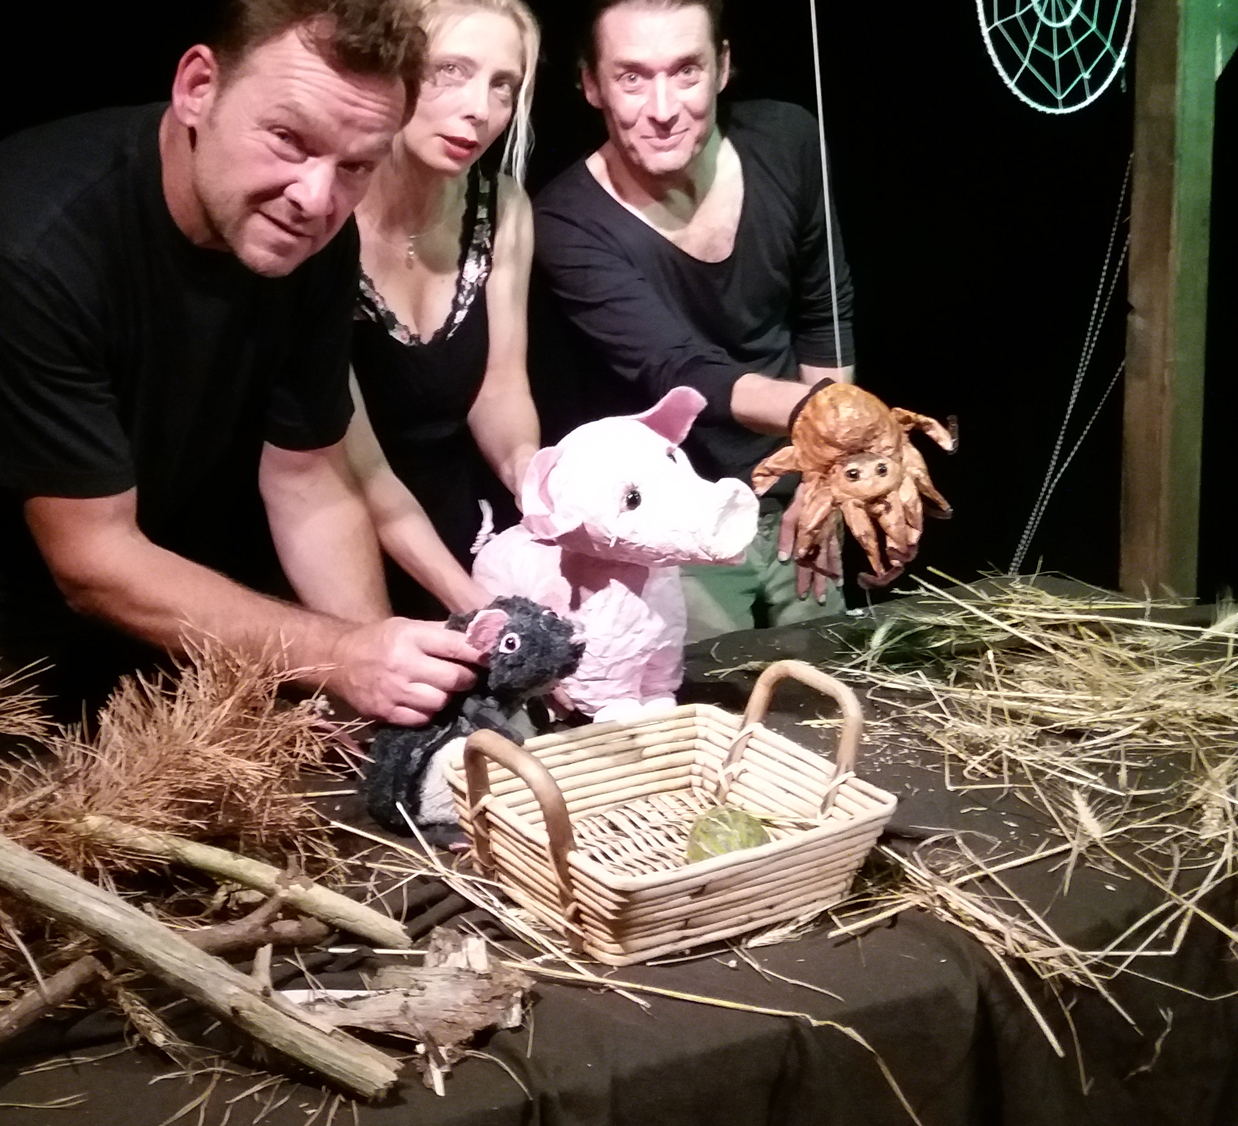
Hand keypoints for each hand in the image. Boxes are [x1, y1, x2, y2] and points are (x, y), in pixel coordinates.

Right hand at [327, 618, 481, 724]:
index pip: (456, 646)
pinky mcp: (385, 713)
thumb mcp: (408, 626)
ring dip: (449, 697)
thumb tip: (481, 636)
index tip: (492, 658)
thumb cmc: (379, 639)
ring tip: (445, 689)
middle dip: (468, 678)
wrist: (337, 659)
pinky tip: (426, 702)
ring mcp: (393, 691)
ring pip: (441, 702)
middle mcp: (403, 664)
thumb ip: (443, 632)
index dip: (480, 654)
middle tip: (469, 676)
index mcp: (411, 636)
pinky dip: (430, 711)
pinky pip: (422, 718)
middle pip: (454, 679)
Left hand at [778, 485, 841, 601]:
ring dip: (829, 577)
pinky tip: (840, 576)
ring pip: (830, 560)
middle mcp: (822, 538)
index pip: (805, 561)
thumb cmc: (804, 492)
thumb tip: (785, 560)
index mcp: (809, 535)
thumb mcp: (791, 512)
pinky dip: (838, 565)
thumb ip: (787, 535)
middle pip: (819, 564)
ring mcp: (831, 534)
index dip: (803, 578)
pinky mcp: (835, 530)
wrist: (824, 476)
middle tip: (817, 600)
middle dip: (817, 582)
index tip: (801, 594)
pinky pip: (838, 551)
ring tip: (829, 593)